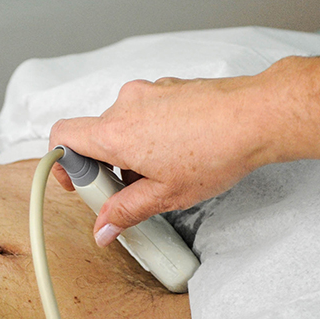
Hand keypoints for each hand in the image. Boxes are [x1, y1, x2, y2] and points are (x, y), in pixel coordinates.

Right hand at [49, 75, 277, 244]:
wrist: (257, 116)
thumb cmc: (215, 152)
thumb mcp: (165, 195)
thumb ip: (126, 212)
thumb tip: (104, 229)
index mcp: (115, 132)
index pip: (62, 137)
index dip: (62, 164)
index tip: (80, 184)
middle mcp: (125, 105)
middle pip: (95, 136)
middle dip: (105, 167)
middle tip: (128, 192)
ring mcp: (149, 92)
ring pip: (124, 126)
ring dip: (131, 153)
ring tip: (162, 176)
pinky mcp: (170, 89)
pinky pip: (146, 113)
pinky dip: (151, 135)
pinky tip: (180, 155)